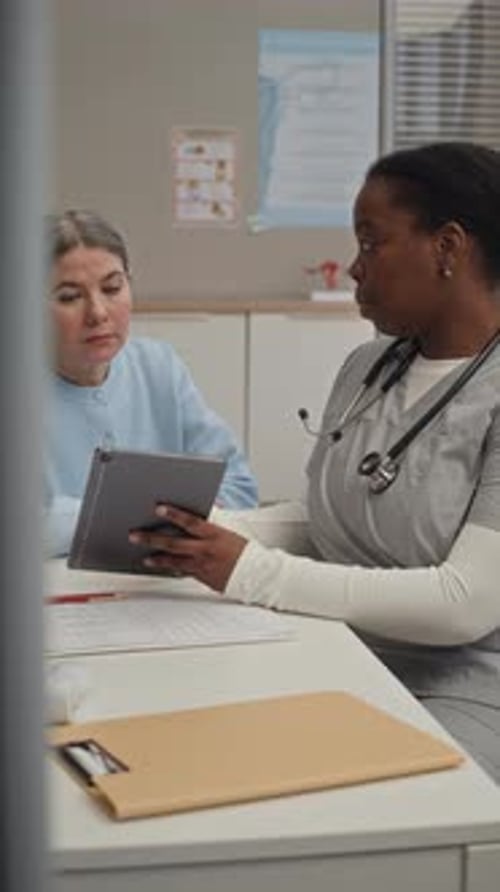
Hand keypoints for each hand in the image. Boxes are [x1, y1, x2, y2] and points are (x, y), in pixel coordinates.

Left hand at [129, 504, 247, 591]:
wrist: (257, 575)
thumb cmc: (245, 551)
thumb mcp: (230, 531)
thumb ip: (215, 520)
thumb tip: (210, 504)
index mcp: (214, 534)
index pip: (190, 521)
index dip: (173, 514)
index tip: (158, 508)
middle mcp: (206, 550)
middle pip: (173, 543)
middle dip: (152, 538)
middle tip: (135, 535)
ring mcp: (202, 566)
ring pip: (174, 561)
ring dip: (157, 558)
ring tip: (144, 556)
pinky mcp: (202, 578)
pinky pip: (183, 572)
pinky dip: (171, 569)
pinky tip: (162, 566)